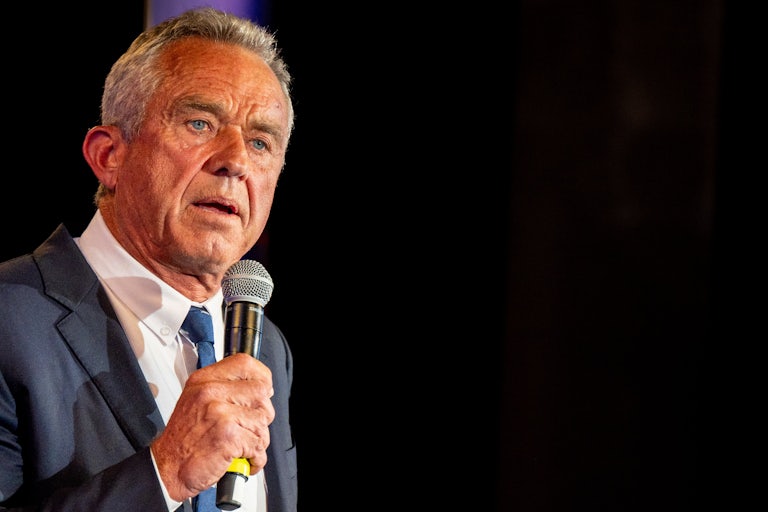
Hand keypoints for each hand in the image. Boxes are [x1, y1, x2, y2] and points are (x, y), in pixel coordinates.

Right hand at [151, 353, 274, 501]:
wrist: (167, 468)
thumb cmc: (184, 439)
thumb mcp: (197, 400)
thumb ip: (226, 388)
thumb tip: (261, 386)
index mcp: (204, 380)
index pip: (245, 364)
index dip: (261, 377)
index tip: (264, 390)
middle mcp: (211, 392)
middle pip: (261, 392)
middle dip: (261, 413)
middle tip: (248, 427)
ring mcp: (220, 412)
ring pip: (263, 419)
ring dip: (258, 438)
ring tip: (240, 444)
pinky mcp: (228, 435)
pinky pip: (258, 443)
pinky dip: (255, 457)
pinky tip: (241, 458)